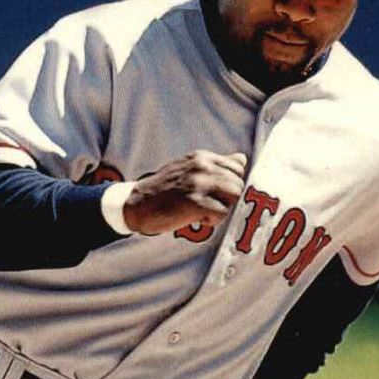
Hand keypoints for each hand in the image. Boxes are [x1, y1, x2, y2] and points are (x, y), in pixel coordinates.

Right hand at [123, 150, 246, 234]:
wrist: (136, 204)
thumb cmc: (163, 190)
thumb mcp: (189, 168)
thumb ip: (216, 164)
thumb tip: (242, 158)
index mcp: (201, 157)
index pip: (237, 167)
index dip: (230, 184)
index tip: (216, 193)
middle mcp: (201, 167)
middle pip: (238, 184)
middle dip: (227, 198)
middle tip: (207, 205)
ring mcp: (199, 184)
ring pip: (233, 197)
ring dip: (221, 209)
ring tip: (202, 210)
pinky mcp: (196, 202)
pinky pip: (222, 213)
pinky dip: (211, 221)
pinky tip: (194, 218)